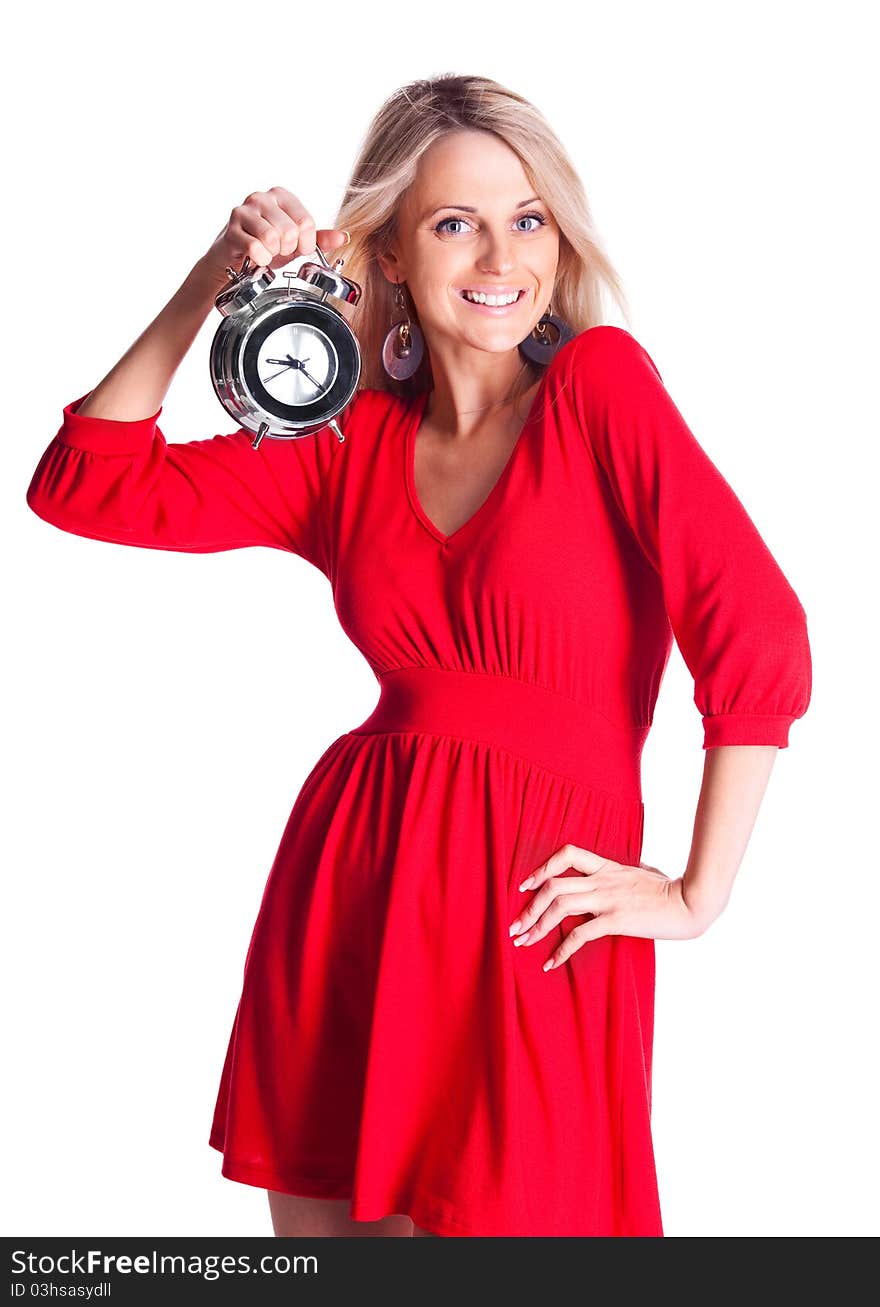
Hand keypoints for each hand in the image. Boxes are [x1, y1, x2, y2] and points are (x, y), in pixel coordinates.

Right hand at [197, 186, 350, 287]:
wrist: (234, 260)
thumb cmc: (264, 247)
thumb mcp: (296, 243)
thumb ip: (319, 239)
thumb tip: (342, 237)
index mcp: (281, 195)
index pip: (307, 223)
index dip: (304, 244)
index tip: (295, 248)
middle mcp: (262, 197)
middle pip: (290, 231)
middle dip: (287, 250)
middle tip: (277, 251)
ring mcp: (245, 210)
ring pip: (272, 238)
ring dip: (272, 255)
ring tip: (265, 253)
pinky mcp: (231, 228)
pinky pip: (255, 248)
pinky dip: (259, 260)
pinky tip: (254, 258)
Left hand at [507, 843, 707, 971]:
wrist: (692, 901)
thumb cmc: (672, 890)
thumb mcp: (645, 874)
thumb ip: (629, 874)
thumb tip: (632, 872)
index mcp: (608, 867)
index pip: (567, 854)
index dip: (542, 867)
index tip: (525, 885)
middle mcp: (603, 880)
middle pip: (553, 885)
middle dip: (529, 907)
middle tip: (514, 927)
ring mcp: (608, 898)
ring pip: (560, 905)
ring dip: (536, 925)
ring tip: (523, 943)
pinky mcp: (617, 919)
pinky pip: (580, 934)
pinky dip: (562, 949)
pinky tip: (552, 963)